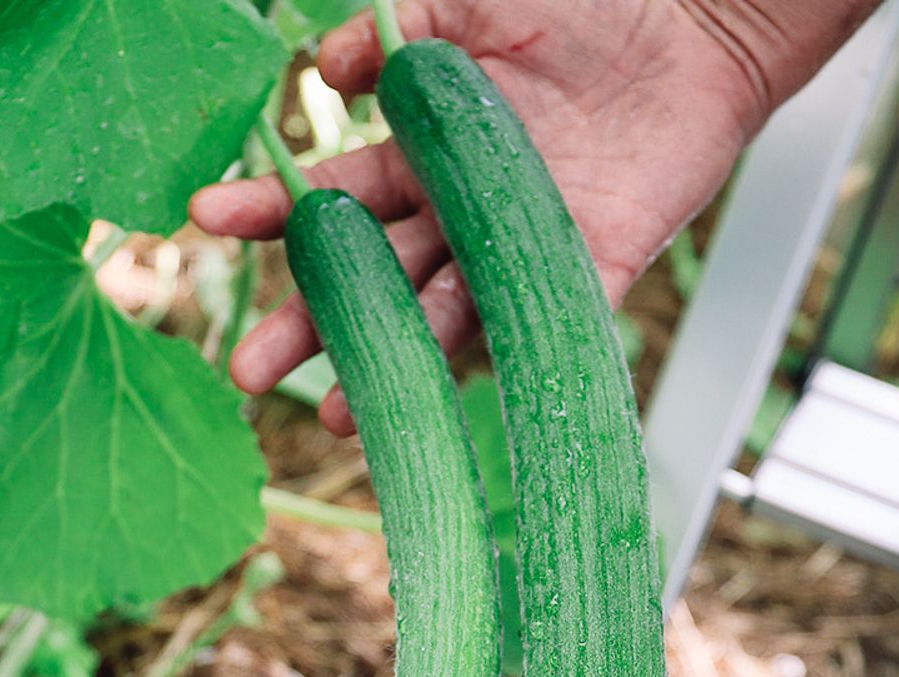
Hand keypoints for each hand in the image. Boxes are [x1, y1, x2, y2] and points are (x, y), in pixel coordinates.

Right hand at [190, 0, 760, 432]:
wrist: (695, 17)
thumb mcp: (469, 2)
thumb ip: (395, 35)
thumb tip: (321, 73)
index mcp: (422, 155)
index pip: (331, 197)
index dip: (268, 212)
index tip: (203, 221)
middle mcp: (458, 215)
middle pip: (369, 283)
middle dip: (307, 326)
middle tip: (249, 373)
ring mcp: (516, 250)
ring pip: (438, 321)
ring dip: (386, 369)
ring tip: (336, 414)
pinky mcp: (585, 270)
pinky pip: (540, 325)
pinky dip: (502, 362)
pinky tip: (453, 406)